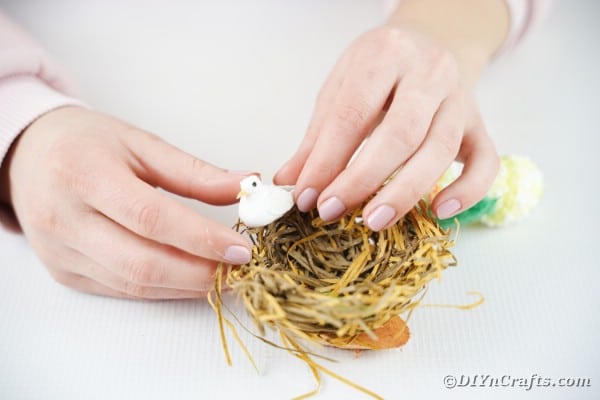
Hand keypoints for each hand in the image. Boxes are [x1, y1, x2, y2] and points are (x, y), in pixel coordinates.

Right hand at [2, 107, 251, 298]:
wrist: (28, 155)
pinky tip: (189, 278)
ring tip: (222, 276)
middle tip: (238, 271)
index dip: (200, 238)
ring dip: (185, 286)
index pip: (151, 217)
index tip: (241, 249)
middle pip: (141, 262)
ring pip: (134, 283)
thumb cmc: (86, 143)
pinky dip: (162, 288)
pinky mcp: (63, 272)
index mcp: (83, 173)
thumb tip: (245, 187)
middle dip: (199, 273)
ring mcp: (60, 251)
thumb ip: (194, 172)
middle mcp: (64, 218)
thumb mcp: (141, 143)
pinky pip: (121, 289)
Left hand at [275, 26, 498, 229]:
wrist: (430, 43)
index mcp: (385, 55)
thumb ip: (318, 137)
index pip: (352, 114)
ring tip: (372, 221)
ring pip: (440, 149)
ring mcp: (461, 99)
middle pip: (400, 132)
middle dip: (362, 178)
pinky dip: (468, 191)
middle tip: (332, 211)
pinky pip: (487, 162)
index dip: (326, 160)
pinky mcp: (480, 125)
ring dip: (405, 191)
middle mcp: (429, 72)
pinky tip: (440, 211)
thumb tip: (290, 182)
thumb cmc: (379, 72)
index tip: (307, 197)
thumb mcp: (341, 89)